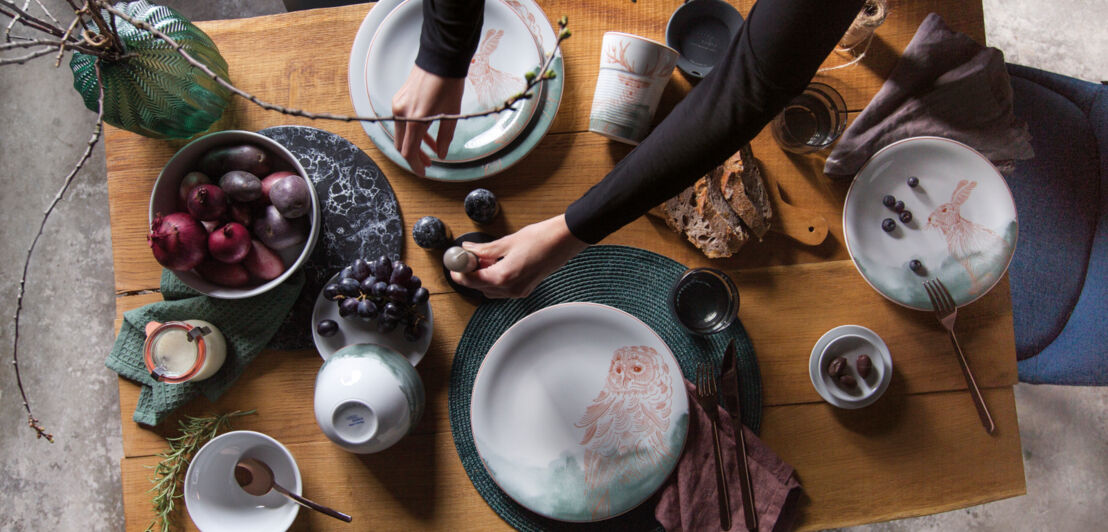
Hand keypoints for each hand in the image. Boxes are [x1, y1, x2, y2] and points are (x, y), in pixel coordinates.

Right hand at [391, 66, 465, 175]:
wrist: (441, 59)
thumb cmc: (448, 84)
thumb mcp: (450, 114)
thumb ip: (444, 138)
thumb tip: (441, 155)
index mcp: (414, 120)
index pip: (409, 151)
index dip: (416, 165)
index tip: (424, 173)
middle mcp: (401, 113)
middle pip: (402, 145)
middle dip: (415, 157)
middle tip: (428, 165)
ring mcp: (398, 106)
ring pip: (402, 134)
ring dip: (415, 145)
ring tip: (430, 154)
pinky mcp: (400, 100)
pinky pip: (403, 122)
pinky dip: (413, 132)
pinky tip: (428, 138)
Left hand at [451, 215, 589, 298]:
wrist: (566, 240)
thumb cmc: (543, 238)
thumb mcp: (508, 241)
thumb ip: (485, 249)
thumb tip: (469, 250)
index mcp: (504, 276)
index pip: (472, 280)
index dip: (460, 272)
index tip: (455, 263)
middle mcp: (512, 289)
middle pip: (480, 287)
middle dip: (471, 274)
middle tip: (468, 258)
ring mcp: (520, 291)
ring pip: (491, 290)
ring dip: (483, 277)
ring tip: (484, 258)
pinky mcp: (526, 288)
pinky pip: (503, 289)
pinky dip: (495, 279)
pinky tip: (496, 264)